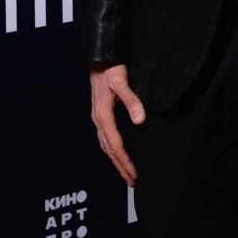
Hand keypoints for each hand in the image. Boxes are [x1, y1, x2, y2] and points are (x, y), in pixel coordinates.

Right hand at [89, 62, 145, 186]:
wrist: (99, 56)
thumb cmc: (110, 67)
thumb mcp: (121, 81)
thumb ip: (131, 101)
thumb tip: (139, 121)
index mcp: (102, 115)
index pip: (115, 146)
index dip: (125, 162)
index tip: (135, 175)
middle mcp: (98, 119)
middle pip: (109, 150)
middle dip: (120, 167)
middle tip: (133, 182)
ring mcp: (98, 116)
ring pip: (105, 145)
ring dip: (116, 160)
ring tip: (127, 172)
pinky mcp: (100, 112)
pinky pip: (105, 136)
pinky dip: (112, 148)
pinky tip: (119, 151)